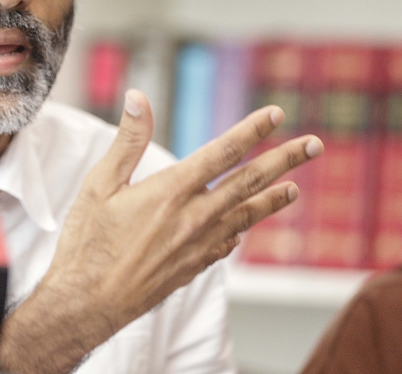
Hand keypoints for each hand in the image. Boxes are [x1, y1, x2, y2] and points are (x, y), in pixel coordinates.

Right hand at [0, 89, 322, 373]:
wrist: (89, 303)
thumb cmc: (88, 243)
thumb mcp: (99, 184)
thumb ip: (127, 141)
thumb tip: (137, 98)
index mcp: (171, 191)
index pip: (223, 152)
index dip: (252, 130)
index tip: (275, 114)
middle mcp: (194, 217)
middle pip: (249, 181)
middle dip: (284, 160)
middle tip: (314, 145)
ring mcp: (198, 245)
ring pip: (247, 215)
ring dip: (273, 198)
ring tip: (294, 188)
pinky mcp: (194, 266)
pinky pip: (227, 243)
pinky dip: (241, 230)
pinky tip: (245, 228)